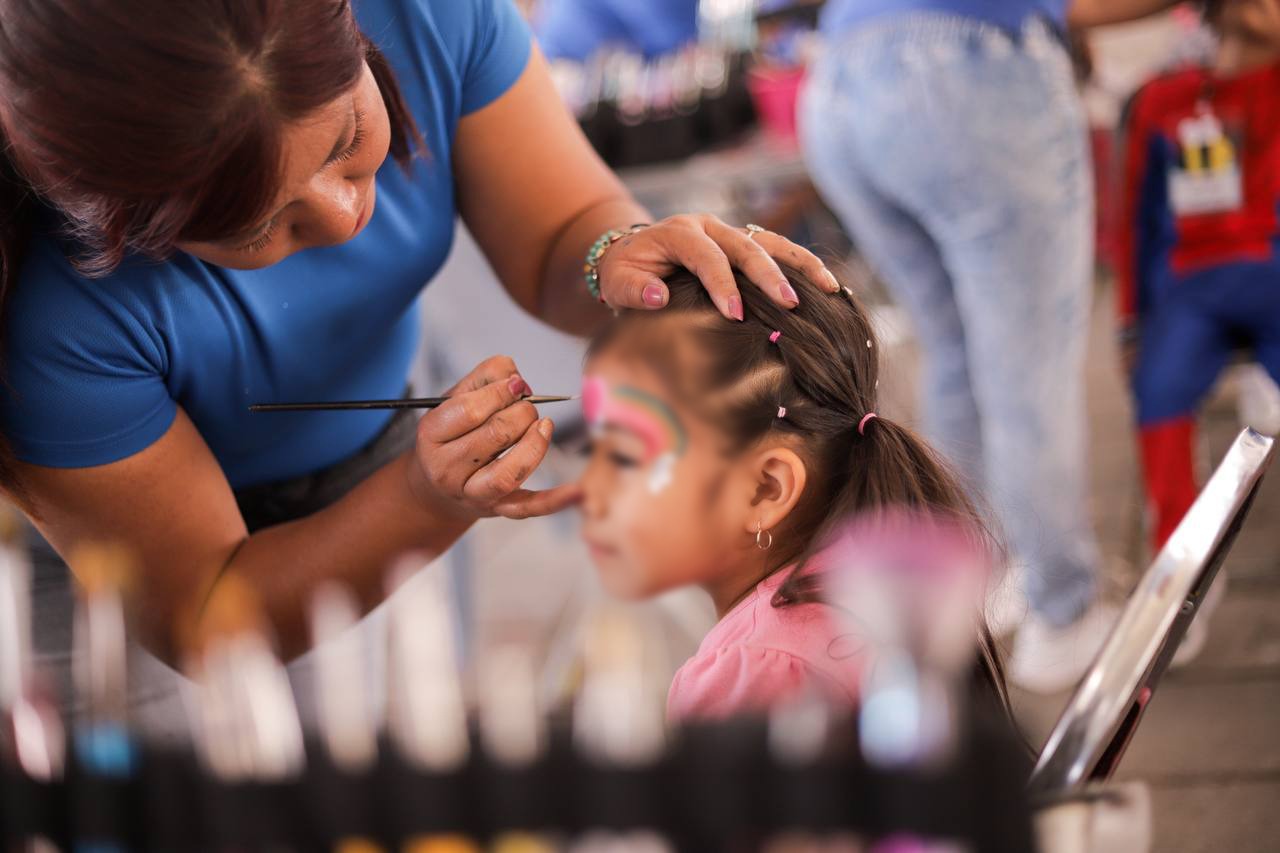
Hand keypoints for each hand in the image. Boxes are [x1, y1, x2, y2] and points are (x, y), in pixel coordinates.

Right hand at [408, 356, 581, 520]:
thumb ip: (484, 377)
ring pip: (510, 472)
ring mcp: (472, 493)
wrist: (439, 484)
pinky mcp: (498, 508)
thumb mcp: (455, 398)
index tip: (518, 385)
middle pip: (496, 435)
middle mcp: (446, 468)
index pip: (471, 410)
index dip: (501, 392)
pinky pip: (528, 507)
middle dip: (522, 413)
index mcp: (431, 434)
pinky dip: (554, 501)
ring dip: (535, 443)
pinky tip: (577, 491)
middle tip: (526, 407)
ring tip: (543, 426)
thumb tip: (517, 379)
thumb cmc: (453, 432)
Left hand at [596, 213, 840, 319]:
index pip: (706, 255)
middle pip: (746, 245)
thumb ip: (634, 290)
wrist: (631, 253)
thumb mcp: (617, 282)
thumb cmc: (625, 272)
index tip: (735, 314)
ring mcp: (729, 233)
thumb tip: (658, 297)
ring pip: (771, 242)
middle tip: (790, 304)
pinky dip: (802, 267)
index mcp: (678, 232)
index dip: (722, 283)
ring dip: (801, 264)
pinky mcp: (743, 244)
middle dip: (770, 274)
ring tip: (829, 288)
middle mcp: (709, 226)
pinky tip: (827, 286)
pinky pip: (777, 251)